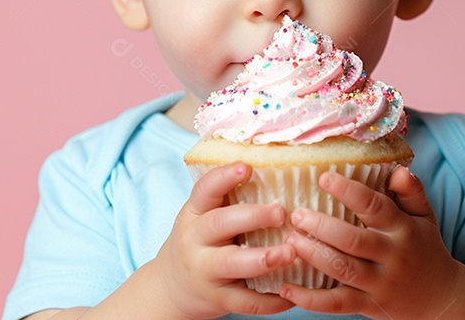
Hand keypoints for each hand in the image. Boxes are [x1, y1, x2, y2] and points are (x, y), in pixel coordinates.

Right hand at [151, 163, 296, 317]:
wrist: (172, 288)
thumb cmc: (202, 240)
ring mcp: (205, 272)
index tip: (247, 166)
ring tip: (290, 252)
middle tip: (280, 211)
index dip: (224, 177)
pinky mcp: (218, 299)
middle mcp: (196, 241)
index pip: (205, 190)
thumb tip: (280, 164)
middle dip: (252, 217)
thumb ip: (230, 196)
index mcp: (195, 214)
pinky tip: (292, 292)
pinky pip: (246, 301)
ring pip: (232, 264)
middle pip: (220, 224)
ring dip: (263, 259)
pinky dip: (271, 300)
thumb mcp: (204, 215)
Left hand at [279, 166, 462, 318]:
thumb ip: (412, 192)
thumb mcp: (425, 218)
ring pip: (342, 269)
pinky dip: (310, 299)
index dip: (349, 191)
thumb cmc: (425, 249)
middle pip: (353, 239)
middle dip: (321, 226)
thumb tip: (398, 169)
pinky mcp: (369, 305)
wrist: (440, 299)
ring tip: (290, 240)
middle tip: (297, 214)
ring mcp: (380, 283)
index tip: (323, 177)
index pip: (375, 207)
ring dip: (313, 255)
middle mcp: (392, 256)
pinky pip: (337, 303)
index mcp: (404, 229)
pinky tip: (287, 288)